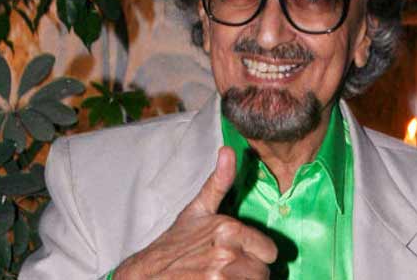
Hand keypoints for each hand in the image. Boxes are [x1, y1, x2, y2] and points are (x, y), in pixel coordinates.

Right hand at [113, 146, 277, 278]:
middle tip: (227, 268)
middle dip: (248, 272)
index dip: (256, 255)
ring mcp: (221, 277)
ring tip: (221, 276)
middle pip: (263, 273)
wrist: (147, 273)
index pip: (269, 252)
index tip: (239, 254)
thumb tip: (228, 150)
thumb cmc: (175, 243)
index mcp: (229, 229)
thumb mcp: (198, 210)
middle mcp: (228, 253)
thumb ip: (219, 182)